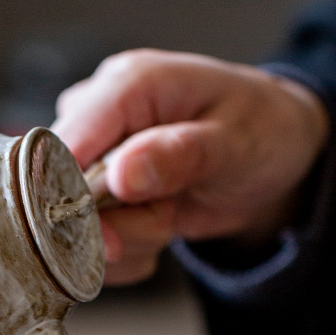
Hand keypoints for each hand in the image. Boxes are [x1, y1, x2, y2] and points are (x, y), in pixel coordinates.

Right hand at [53, 49, 329, 284]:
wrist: (275, 150)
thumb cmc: (263, 129)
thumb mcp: (238, 144)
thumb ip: (180, 156)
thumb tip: (120, 173)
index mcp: (129, 83)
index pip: (64, 141)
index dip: (69, 195)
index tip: (103, 238)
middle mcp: (99, 112)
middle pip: (59, 188)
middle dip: (112, 225)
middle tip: (166, 224)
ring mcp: (94, 150)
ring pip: (71, 220)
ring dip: (123, 240)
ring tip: (171, 220)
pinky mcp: (94, 183)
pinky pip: (85, 237)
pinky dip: (123, 251)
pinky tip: (157, 231)